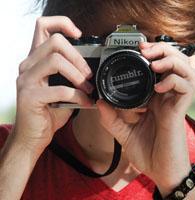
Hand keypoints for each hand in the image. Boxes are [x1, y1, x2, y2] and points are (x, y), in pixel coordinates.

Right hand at [14, 16, 92, 153]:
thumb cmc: (50, 110)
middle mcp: (28, 65)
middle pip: (54, 42)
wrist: (34, 135)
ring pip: (56, 61)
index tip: (79, 34)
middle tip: (89, 74)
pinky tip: (86, 103)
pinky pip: (60, 89)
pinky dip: (78, 96)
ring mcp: (26, 80)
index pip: (43, 26)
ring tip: (88, 88)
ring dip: (78, 75)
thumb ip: (74, 76)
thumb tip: (96, 70)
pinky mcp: (29, 96)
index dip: (62, 23)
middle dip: (78, 57)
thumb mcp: (63, 88)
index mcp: (36, 59)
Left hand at [96, 41, 194, 194]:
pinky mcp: (181, 110)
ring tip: (154, 63)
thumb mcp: (123, 134)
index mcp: (156, 98)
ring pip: (186, 69)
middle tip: (146, 49)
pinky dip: (174, 80)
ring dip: (171, 60)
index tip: (137, 49)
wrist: (161, 172)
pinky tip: (158, 87)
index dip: (153, 54)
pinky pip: (186, 87)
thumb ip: (111, 118)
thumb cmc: (147, 153)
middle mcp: (167, 96)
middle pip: (177, 61)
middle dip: (163, 50)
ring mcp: (175, 102)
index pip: (161, 67)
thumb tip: (99, 102)